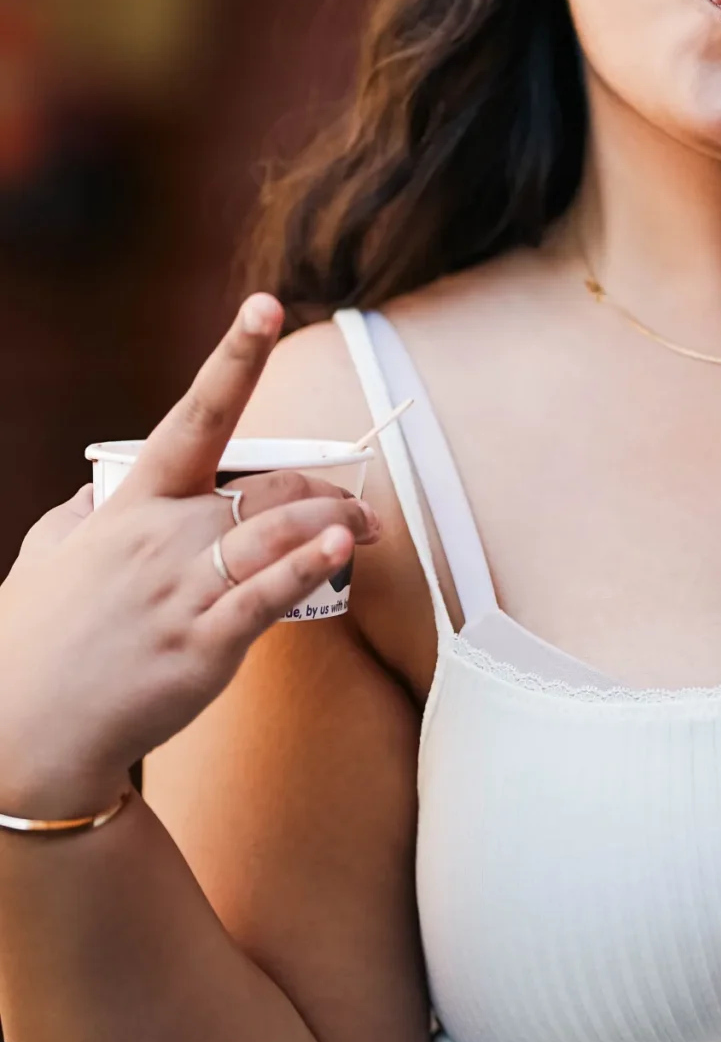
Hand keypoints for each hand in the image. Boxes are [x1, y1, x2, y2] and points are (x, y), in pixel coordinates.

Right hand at [0, 296, 379, 821]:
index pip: (194, 415)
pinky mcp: (203, 646)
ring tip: (364, 526)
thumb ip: (80, 519)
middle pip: (266, 486)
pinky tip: (341, 546)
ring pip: (277, 529)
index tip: (267, 305)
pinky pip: (269, 594)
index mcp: (130, 506)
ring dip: (335, 518)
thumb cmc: (34, 645)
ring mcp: (183, 591)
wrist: (23, 737)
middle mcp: (161, 537)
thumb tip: (97, 497)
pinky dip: (311, 564)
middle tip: (356, 502)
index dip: (236, 356)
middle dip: (323, 487)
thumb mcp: (45, 560)